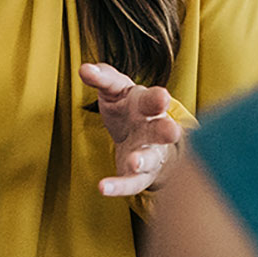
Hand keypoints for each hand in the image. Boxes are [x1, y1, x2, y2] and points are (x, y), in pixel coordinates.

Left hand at [81, 61, 184, 197]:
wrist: (140, 137)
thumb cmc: (128, 107)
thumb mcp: (116, 88)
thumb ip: (102, 77)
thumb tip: (84, 69)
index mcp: (148, 105)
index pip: (154, 99)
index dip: (158, 99)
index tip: (161, 97)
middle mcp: (154, 130)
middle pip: (164, 130)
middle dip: (168, 130)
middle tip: (172, 131)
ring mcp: (150, 154)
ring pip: (151, 159)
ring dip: (144, 160)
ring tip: (135, 162)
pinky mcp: (139, 176)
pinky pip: (131, 183)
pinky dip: (118, 187)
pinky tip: (103, 188)